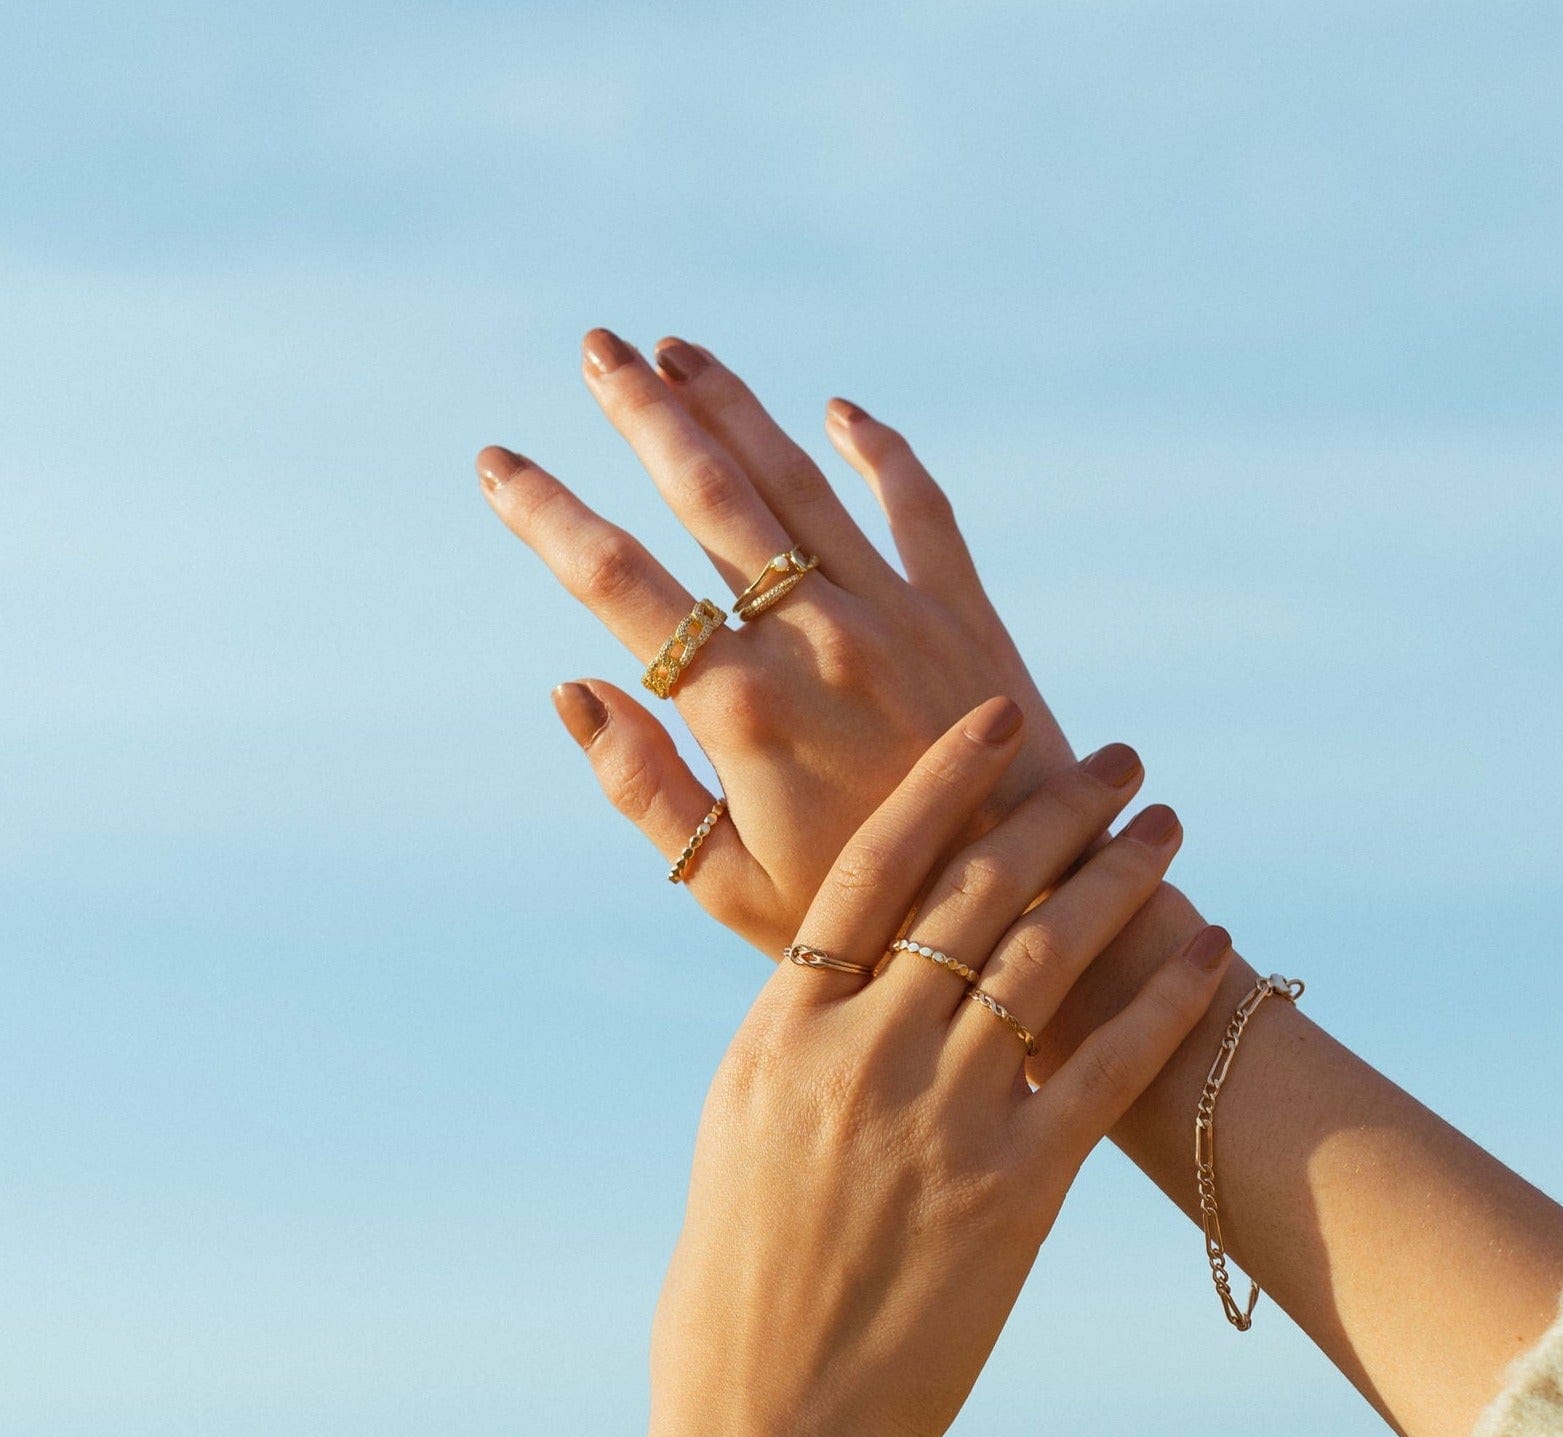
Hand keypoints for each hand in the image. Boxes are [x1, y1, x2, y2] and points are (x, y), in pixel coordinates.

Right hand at [477, 332, 1078, 951]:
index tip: (495, 460)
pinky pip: (919, 508)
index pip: (616, 581)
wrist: (1027, 913)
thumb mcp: (729, 886)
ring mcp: (895, 616)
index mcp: (740, 707)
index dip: (545, 513)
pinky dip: (881, 452)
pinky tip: (844, 410)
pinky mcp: (967, 617)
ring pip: (799, 481)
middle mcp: (814, 639)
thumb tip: (573, 688)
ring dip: (735, 407)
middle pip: (708, 494)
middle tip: (594, 348)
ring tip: (678, 349)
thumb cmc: (867, 921)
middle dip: (642, 411)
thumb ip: (642, 787)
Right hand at [616, 699, 1232, 1436]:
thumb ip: (795, 1035)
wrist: (767, 1436)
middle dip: (1055, 808)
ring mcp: (943, 1121)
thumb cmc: (731, 1293)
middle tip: (1116, 758)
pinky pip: (1107, 1069)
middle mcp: (863, 1057)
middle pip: (976, 892)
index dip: (943, 783)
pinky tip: (1212, 948)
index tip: (997, 722)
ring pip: (1047, 958)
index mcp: (781, 1034)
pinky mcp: (1016, 1193)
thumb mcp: (735, 1133)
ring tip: (1166, 824)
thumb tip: (844, 964)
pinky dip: (1167, 1000)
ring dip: (1119, 878)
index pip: (871, 869)